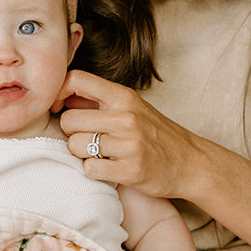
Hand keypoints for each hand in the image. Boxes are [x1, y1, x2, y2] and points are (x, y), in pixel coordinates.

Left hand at [55, 69, 198, 197]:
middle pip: (68, 120)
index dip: (58, 93)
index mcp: (124, 96)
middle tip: (88, 139)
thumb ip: (100, 102)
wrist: (192, 163)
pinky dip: (94, 170)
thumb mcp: (133, 108)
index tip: (59, 108)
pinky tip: (108, 167)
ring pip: (75, 145)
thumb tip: (62, 97)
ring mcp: (129, 144)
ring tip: (101, 154)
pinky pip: (90, 168)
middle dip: (71, 132)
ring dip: (82, 153)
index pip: (76, 79)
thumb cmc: (157, 135)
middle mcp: (126, 117)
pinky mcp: (131, 170)